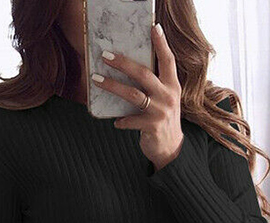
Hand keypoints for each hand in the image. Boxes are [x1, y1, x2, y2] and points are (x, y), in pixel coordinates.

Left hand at [92, 23, 183, 170]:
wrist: (172, 149)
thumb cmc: (163, 119)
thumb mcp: (165, 99)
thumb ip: (155, 85)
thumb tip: (130, 68)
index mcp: (172, 86)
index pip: (168, 60)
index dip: (161, 43)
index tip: (154, 27)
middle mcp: (168, 96)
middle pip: (143, 74)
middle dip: (122, 63)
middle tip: (105, 55)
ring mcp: (160, 112)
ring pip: (133, 94)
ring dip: (112, 86)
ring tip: (97, 79)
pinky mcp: (152, 127)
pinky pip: (130, 120)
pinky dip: (121, 121)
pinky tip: (115, 122)